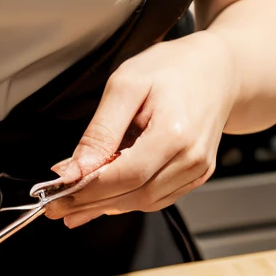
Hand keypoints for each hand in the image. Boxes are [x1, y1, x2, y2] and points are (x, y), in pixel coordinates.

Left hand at [44, 31, 237, 226]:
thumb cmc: (173, 68)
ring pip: (146, 202)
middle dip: (92, 204)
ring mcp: (198, 169)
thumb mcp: (126, 85)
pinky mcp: (197, 174)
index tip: (58, 196)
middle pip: (135, 196)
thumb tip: (75, 168)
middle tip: (57, 207)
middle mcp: (192, 158)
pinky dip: (130, 199)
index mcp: (175, 133)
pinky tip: (106, 196)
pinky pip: (159, 196)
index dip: (89, 190)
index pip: (126, 176)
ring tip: (75, 205)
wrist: (218, 69)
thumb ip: (101, 131)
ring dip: (108, 206)